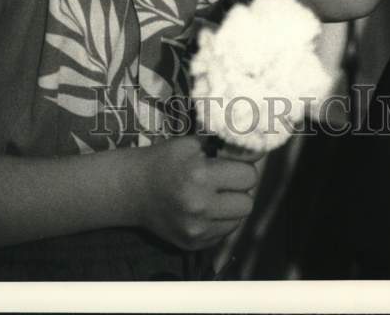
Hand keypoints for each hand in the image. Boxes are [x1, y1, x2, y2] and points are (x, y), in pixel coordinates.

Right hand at [136, 136, 257, 250]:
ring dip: (230, 207)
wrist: (132, 189)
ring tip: (212, 195)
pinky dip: (218, 221)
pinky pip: (223, 234)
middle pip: (247, 203)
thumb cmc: (164, 160)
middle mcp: (200, 206)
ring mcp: (196, 229)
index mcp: (200, 175)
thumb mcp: (191, 144)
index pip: (248, 176)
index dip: (243, 167)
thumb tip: (257, 149)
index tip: (233, 164)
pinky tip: (202, 209)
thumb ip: (224, 147)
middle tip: (224, 181)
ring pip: (238, 221)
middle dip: (239, 190)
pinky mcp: (192, 244)